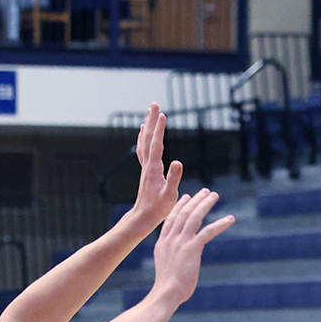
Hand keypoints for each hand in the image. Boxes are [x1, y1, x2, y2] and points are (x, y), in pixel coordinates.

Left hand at [125, 103, 184, 230]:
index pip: (157, 143)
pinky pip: (143, 150)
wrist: (143, 217)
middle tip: (154, 104)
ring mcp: (146, 167)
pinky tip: (144, 134)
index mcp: (154, 168)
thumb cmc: (158, 209)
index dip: (159, 128)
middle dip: (152, 121)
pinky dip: (144, 139)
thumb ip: (174, 178)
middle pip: (149, 138)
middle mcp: (147, 164)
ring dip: (148, 127)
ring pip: (145, 142)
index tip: (162, 113)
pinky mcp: (147, 171)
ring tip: (149, 114)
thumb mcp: (170, 195)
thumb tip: (177, 161)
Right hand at [148, 189, 233, 308]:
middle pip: (183, 213)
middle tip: (205, 191)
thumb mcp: (166, 265)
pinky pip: (208, 231)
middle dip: (195, 200)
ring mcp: (180, 242)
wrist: (166, 292)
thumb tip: (180, 258)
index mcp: (163, 241)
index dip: (180, 206)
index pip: (172, 218)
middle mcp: (170, 238)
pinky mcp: (192, 248)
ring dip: (205, 204)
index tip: (187, 197)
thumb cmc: (168, 286)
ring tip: (215, 195)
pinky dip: (220, 224)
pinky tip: (230, 219)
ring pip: (194, 217)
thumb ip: (172, 256)